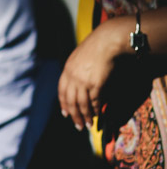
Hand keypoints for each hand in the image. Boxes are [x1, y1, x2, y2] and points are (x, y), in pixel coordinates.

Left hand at [57, 16, 129, 130]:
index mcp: (67, 70)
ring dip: (85, 116)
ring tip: (88, 125)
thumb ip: (75, 70)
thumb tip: (78, 83)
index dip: (63, 104)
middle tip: (78, 126)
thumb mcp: (78, 58)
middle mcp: (72, 77)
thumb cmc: (95, 47)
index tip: (65, 114)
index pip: (62, 91)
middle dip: (74, 115)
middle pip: (70, 101)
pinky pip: (94, 101)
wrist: (106, 42)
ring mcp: (83, 81)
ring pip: (81, 104)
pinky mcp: (96, 84)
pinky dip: (96, 109)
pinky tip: (98, 114)